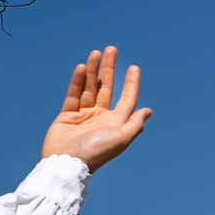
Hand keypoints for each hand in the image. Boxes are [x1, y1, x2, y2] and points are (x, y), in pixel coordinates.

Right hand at [41, 47, 151, 171]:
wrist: (66, 164)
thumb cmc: (95, 153)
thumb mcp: (120, 139)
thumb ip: (134, 124)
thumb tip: (148, 110)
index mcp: (115, 123)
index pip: (126, 98)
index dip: (131, 83)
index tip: (134, 67)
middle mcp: (100, 117)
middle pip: (107, 87)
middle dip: (109, 68)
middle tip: (111, 49)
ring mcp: (83, 116)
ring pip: (89, 87)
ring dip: (92, 70)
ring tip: (95, 53)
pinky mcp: (66, 116)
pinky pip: (73, 95)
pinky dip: (77, 81)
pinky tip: (81, 68)